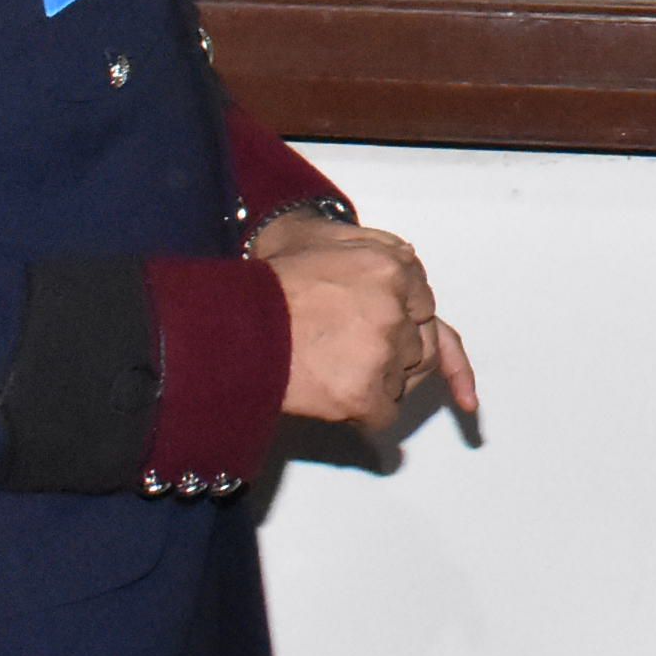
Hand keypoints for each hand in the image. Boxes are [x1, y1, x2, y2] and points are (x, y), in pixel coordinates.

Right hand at [262, 223, 478, 429]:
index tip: (383, 329)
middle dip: (395, 353)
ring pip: (404, 381)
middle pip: (420, 345)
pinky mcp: (363, 395)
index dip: (402, 320)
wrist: (230, 325)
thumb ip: (378, 247)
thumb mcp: (329, 240)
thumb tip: (409, 257)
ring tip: (335, 369)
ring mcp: (382, 353)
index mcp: (394, 267)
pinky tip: (334, 396)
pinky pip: (385, 415)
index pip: (425, 305)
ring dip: (379, 382)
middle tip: (352, 353)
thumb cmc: (271, 280)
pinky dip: (364, 413)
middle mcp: (397, 308)